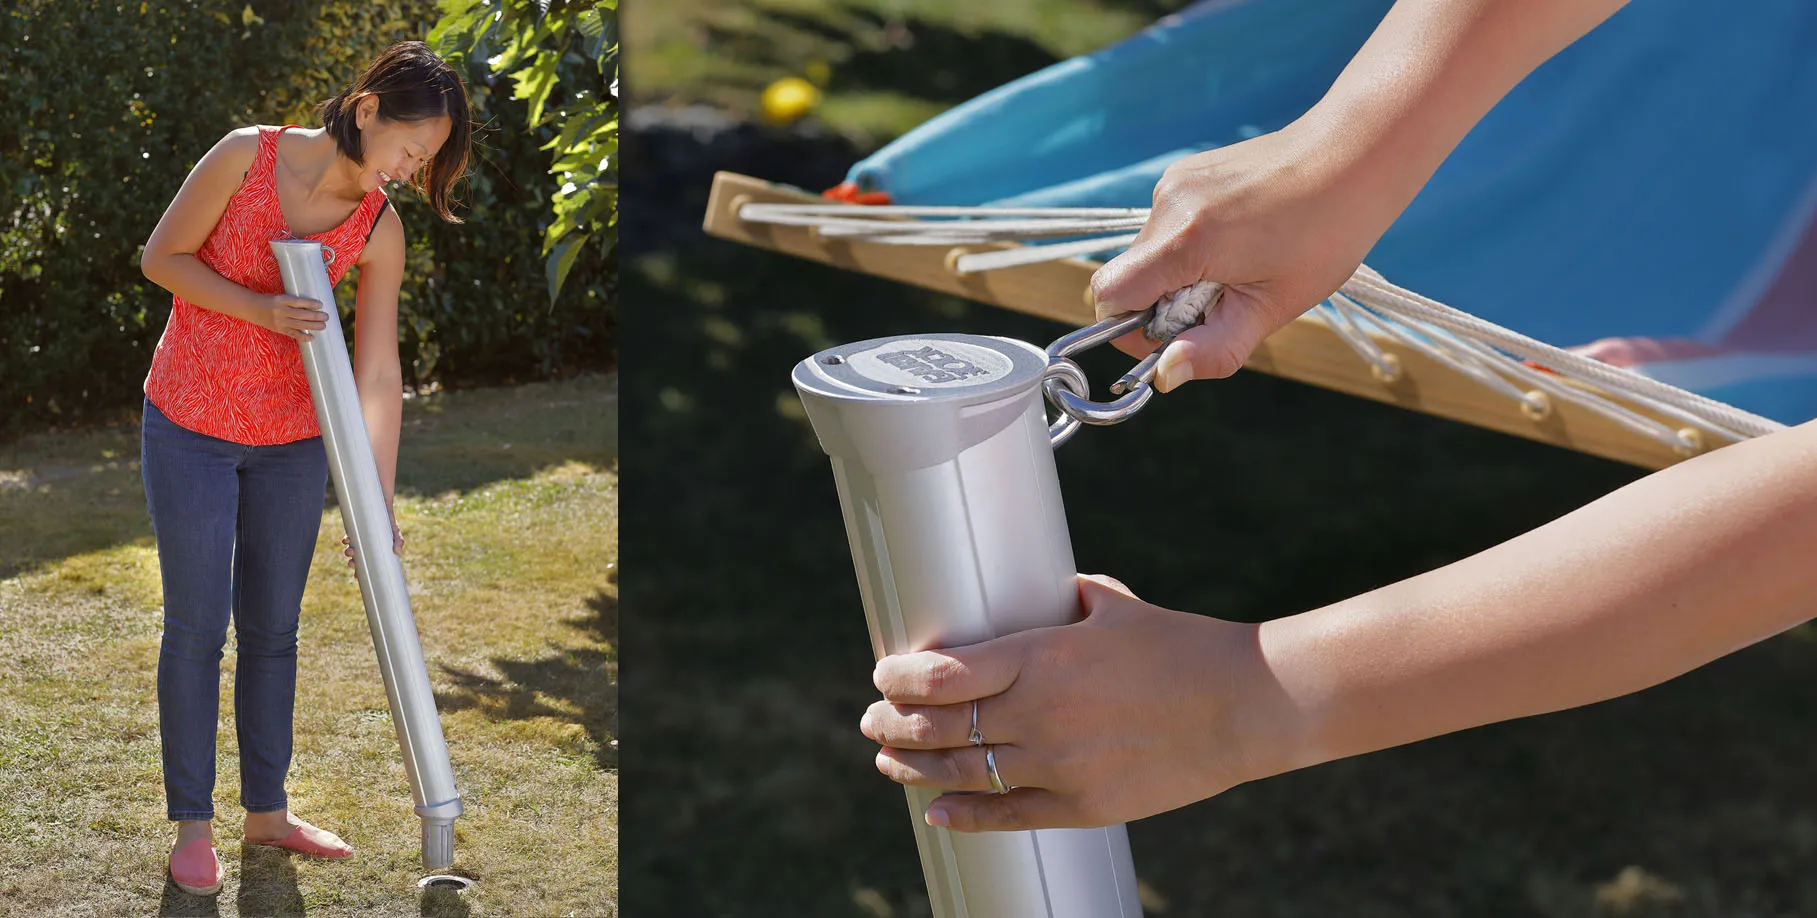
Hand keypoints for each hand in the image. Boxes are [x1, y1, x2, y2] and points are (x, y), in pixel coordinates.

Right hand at [256, 293, 330, 341]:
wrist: (252, 308)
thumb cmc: (271, 301)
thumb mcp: (280, 297)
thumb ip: (293, 302)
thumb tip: (313, 306)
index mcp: (281, 299)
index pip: (298, 302)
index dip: (310, 304)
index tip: (321, 305)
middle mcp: (280, 311)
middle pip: (301, 314)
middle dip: (315, 316)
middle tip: (326, 317)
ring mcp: (279, 321)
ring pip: (299, 325)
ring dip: (312, 326)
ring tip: (323, 326)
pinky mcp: (279, 329)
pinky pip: (292, 334)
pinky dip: (303, 336)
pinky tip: (312, 337)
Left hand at [343, 508, 404, 579]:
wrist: (381, 504)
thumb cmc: (388, 520)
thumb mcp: (395, 531)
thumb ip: (399, 541)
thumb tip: (397, 552)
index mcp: (372, 548)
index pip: (365, 562)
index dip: (359, 570)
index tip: (356, 577)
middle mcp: (364, 543)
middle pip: (356, 557)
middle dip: (352, 562)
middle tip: (351, 563)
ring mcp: (357, 536)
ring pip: (351, 547)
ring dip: (348, 551)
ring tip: (350, 551)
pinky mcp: (353, 528)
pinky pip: (348, 536)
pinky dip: (346, 540)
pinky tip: (346, 541)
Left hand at [862, 575, 1270, 831]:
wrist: (1243, 707)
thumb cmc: (1182, 647)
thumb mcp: (1114, 607)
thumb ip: (1067, 601)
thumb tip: (1044, 591)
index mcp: (1039, 657)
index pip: (940, 674)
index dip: (899, 677)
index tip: (884, 674)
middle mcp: (1037, 713)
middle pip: (937, 725)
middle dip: (893, 722)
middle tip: (870, 718)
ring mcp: (1056, 765)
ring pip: (961, 771)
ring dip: (914, 766)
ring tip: (888, 759)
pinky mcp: (1080, 805)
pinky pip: (1005, 814)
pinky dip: (963, 813)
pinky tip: (938, 810)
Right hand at [1088, 122, 1393, 390]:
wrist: (1354, 155)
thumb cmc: (1325, 234)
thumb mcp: (1274, 306)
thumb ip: (1215, 348)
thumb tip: (1164, 376)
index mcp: (1186, 240)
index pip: (1109, 295)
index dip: (1129, 329)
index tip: (1178, 334)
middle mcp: (1168, 204)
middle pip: (1128, 277)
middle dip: (1164, 304)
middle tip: (1227, 299)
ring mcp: (1173, 183)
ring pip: (1148, 254)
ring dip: (1179, 274)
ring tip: (1242, 264)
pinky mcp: (1184, 173)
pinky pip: (1166, 227)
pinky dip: (1190, 246)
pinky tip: (1240, 239)